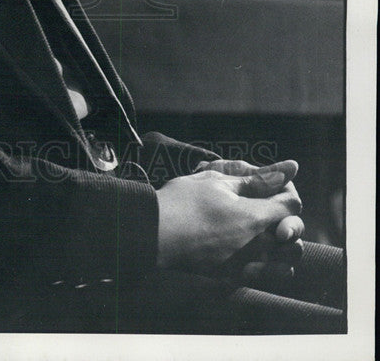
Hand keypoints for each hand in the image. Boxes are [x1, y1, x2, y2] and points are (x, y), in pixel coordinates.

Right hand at [155, 163, 301, 272]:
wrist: (154, 233)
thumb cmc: (183, 201)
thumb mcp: (218, 181)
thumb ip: (259, 178)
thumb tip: (292, 167)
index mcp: (254, 217)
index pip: (292, 205)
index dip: (285, 191)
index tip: (271, 185)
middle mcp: (256, 246)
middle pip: (293, 234)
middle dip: (287, 218)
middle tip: (268, 207)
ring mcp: (245, 265)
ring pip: (286, 261)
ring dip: (284, 245)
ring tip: (268, 231)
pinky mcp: (233, 278)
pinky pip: (268, 277)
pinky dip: (273, 266)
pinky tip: (260, 253)